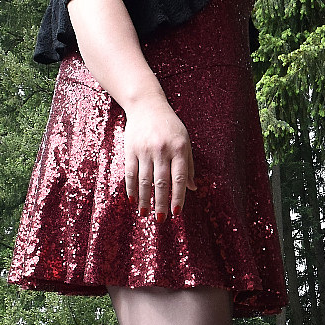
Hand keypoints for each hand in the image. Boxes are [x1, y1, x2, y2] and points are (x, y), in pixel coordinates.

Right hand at [123, 95, 196, 220]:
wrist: (147, 105)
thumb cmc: (170, 126)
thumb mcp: (184, 142)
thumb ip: (188, 166)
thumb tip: (193, 189)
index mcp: (179, 149)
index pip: (178, 178)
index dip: (178, 197)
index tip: (176, 213)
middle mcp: (162, 150)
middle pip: (161, 182)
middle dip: (161, 203)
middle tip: (161, 220)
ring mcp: (145, 149)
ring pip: (145, 180)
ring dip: (145, 199)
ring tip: (145, 214)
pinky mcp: (131, 149)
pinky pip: (131, 173)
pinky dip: (132, 188)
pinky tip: (133, 200)